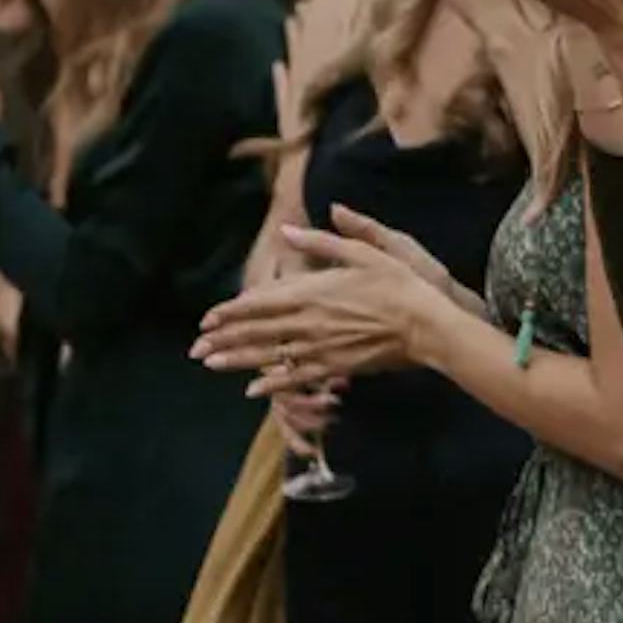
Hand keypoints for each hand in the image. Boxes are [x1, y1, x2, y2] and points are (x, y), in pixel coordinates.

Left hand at [197, 210, 445, 395]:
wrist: (427, 324)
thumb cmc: (399, 284)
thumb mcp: (363, 251)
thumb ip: (321, 242)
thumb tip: (286, 231)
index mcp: (312, 291)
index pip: (260, 302)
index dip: (230, 311)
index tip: (207, 317)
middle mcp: (309, 322)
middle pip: (256, 331)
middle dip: (222, 339)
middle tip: (195, 347)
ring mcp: (320, 347)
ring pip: (269, 355)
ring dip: (236, 361)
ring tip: (210, 364)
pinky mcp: (335, 367)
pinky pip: (296, 378)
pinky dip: (273, 384)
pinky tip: (252, 391)